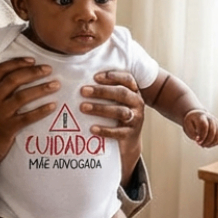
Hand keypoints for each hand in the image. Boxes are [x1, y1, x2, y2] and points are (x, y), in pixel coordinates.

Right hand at [0, 57, 58, 195]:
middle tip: (48, 69)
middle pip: (14, 80)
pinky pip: (28, 117)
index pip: (0, 70)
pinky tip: (52, 106)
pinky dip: (41, 110)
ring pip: (22, 96)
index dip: (17, 63)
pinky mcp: (6, 129)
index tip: (32, 60)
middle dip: (33, 72)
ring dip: (41, 89)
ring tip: (56, 85)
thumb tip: (15, 78)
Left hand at [80, 71, 144, 186]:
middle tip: (83, 91)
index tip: (95, 77)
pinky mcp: (130, 134)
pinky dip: (104, 130)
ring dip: (100, 108)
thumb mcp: (114, 101)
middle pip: (121, 93)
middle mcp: (136, 103)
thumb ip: (105, 90)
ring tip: (83, 107)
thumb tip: (80, 80)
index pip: (127, 79)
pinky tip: (92, 128)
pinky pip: (118, 132)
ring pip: (120, 111)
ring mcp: (135, 119)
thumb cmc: (115, 115)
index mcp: (133, 91)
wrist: (127, 141)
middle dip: (101, 91)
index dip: (113, 76)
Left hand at [183, 110, 217, 147]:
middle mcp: (211, 118)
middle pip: (212, 132)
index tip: (197, 142)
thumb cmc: (191, 122)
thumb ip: (192, 133)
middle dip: (206, 141)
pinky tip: (208, 144)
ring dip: (211, 143)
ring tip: (203, 145)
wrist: (198, 115)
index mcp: (201, 116)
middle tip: (199, 144)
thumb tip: (198, 140)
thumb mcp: (187, 125)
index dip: (202, 136)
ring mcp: (217, 123)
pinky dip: (215, 143)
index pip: (204, 126)